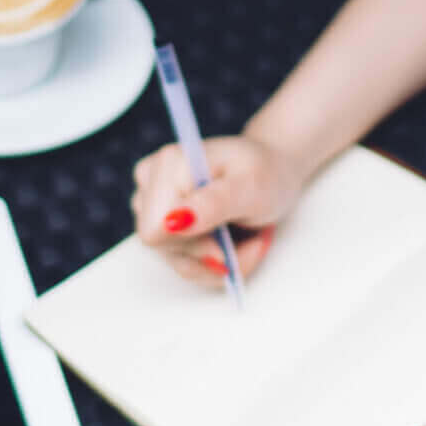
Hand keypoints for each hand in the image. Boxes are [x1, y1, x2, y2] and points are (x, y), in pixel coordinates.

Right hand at [128, 132, 310, 287]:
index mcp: (171, 163)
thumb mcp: (251, 186)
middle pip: (163, 247)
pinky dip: (211, 261)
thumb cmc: (265, 172)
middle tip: (252, 243)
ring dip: (216, 262)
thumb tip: (171, 223)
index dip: (193, 246)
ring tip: (249, 242)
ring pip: (173, 258)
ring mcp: (152, 201)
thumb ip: (213, 203)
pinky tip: (234, 245)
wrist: (273, 169)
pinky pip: (180, 259)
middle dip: (211, 256)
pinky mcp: (161, 221)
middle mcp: (152, 179)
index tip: (229, 245)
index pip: (157, 231)